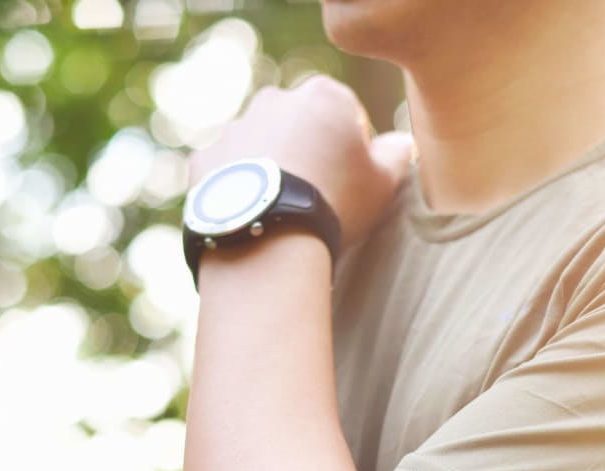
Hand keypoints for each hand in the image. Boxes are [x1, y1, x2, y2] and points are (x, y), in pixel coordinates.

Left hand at [189, 76, 413, 251]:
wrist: (269, 240)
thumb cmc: (334, 206)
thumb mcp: (382, 184)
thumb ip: (395, 155)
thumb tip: (399, 144)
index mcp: (321, 97)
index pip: (343, 112)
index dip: (350, 147)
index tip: (350, 180)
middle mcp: (273, 101)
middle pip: (296, 125)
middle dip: (305, 152)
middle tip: (314, 196)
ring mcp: (234, 129)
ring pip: (257, 146)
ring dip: (268, 169)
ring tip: (279, 212)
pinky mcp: (204, 160)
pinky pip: (224, 172)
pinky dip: (235, 189)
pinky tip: (250, 217)